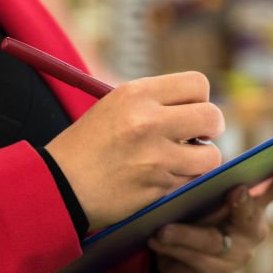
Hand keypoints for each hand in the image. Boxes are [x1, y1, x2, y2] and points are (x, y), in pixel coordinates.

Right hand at [44, 72, 223, 229]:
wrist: (59, 185)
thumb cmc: (87, 146)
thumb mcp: (114, 107)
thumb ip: (154, 102)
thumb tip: (198, 106)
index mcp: (136, 94)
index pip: (198, 84)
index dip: (200, 100)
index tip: (190, 112)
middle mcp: (148, 122)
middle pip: (212, 117)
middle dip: (211, 129)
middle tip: (198, 138)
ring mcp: (155, 158)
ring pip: (211, 155)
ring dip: (201, 161)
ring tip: (182, 161)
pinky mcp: (158, 188)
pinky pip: (192, 182)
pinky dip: (185, 182)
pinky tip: (164, 180)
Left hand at [149, 151, 272, 272]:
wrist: (177, 249)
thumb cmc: (196, 207)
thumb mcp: (205, 189)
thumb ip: (210, 177)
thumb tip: (195, 154)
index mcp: (257, 203)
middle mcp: (252, 232)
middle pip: (249, 220)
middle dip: (243, 206)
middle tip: (236, 191)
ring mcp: (234, 258)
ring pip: (212, 246)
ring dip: (186, 237)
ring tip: (161, 231)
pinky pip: (191, 265)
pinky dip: (171, 252)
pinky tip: (154, 241)